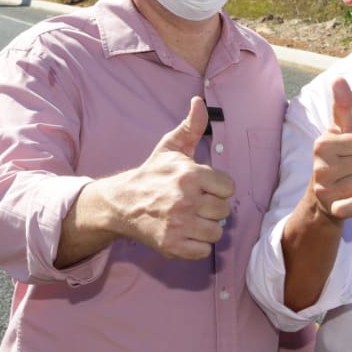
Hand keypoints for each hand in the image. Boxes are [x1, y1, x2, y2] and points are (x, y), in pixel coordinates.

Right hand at [115, 97, 235, 258]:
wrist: (123, 203)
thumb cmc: (153, 173)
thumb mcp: (171, 147)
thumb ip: (191, 126)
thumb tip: (199, 101)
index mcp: (190, 175)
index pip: (229, 188)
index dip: (218, 187)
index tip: (203, 187)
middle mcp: (186, 200)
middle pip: (224, 210)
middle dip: (212, 207)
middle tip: (196, 203)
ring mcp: (179, 225)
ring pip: (216, 232)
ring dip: (206, 227)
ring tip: (191, 218)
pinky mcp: (172, 246)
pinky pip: (203, 251)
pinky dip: (197, 245)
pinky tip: (185, 233)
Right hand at [307, 77, 351, 221]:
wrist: (321, 201)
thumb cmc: (335, 160)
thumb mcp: (337, 133)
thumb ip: (341, 106)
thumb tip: (339, 78)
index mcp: (323, 144)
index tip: (349, 155)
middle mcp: (320, 166)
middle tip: (351, 172)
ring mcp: (325, 189)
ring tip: (350, 185)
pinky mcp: (332, 209)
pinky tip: (351, 200)